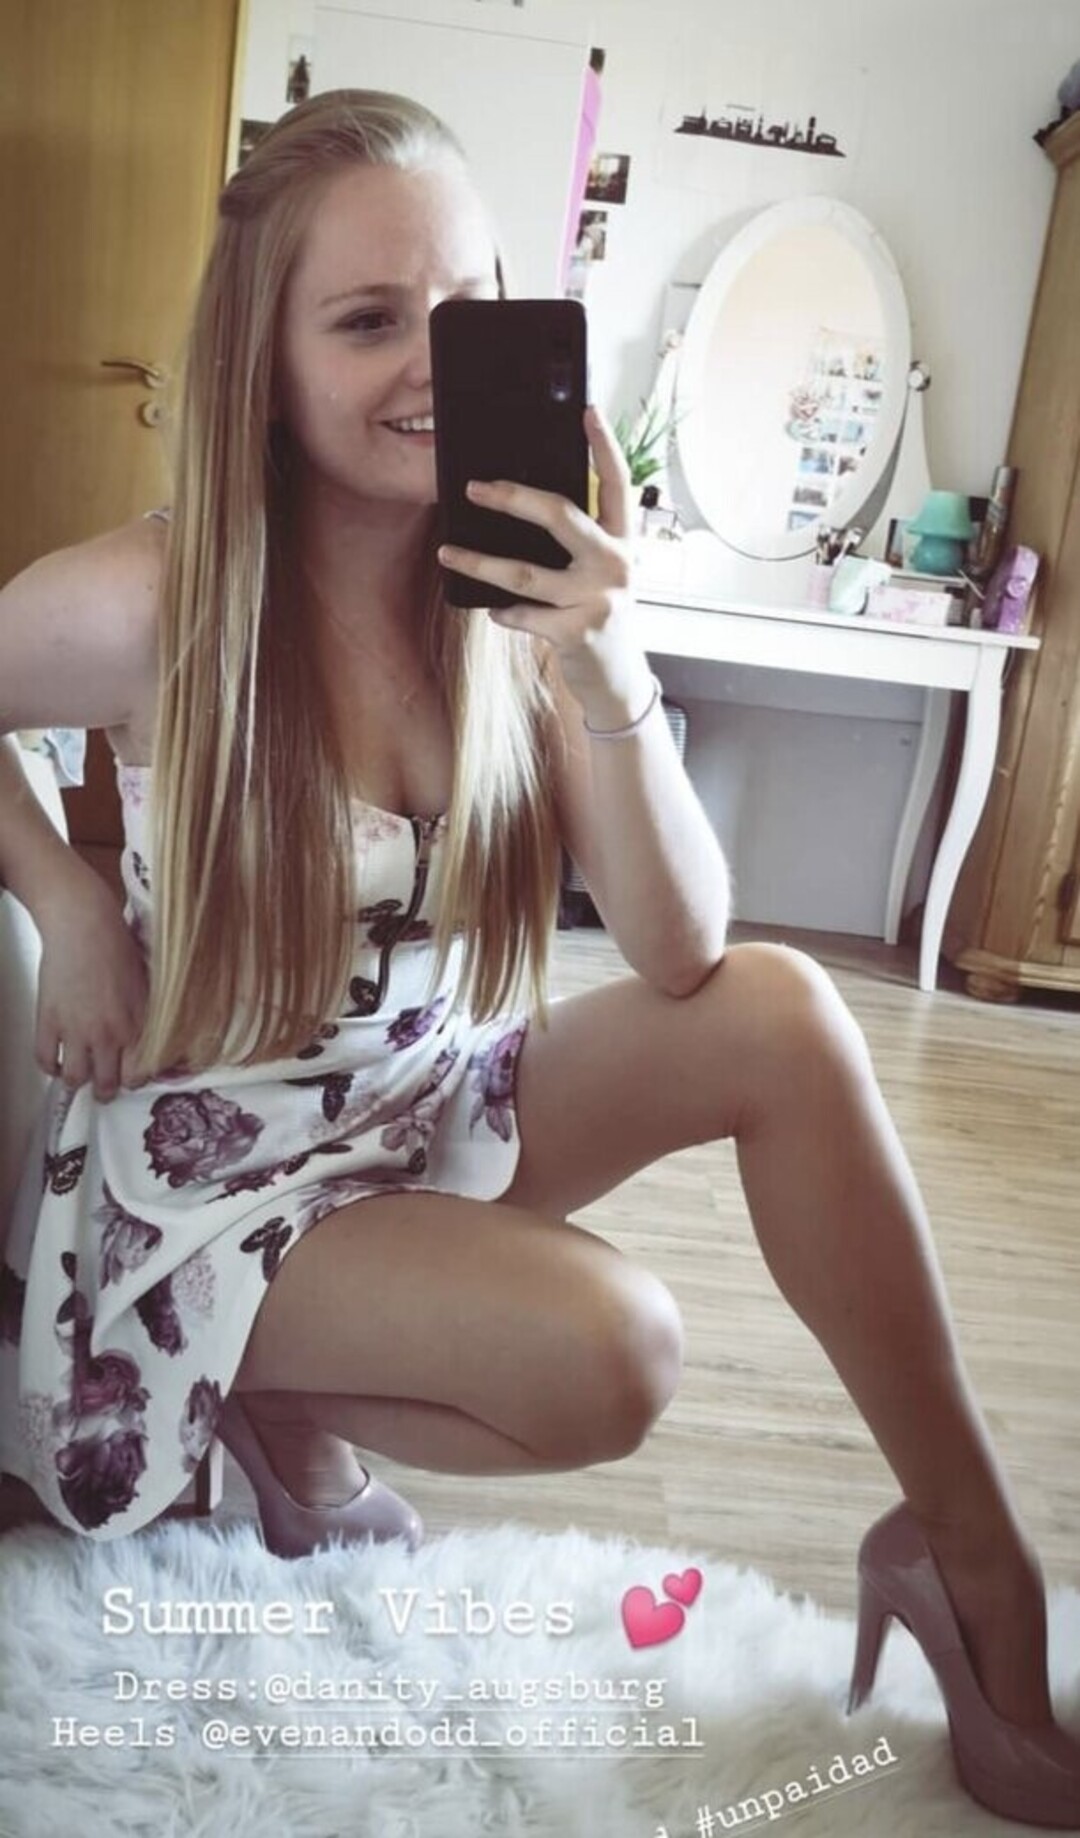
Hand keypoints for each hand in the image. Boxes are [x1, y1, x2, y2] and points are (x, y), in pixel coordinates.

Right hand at [35, 878, 148, 1100]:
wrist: (84, 927)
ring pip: (75, 1079)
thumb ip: (149, 1015)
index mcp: (136, 1025)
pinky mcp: (48, 1022)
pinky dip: (50, 1066)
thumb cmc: (120, 948)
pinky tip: (57, 1061)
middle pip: (107, 1084)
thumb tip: (155, 1036)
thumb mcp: (148, 984)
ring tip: (80, 1076)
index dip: (134, 1080)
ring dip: (78, 1082)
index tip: (131, 1077)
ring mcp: (75, 1031)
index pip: (139, 1074)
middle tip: (105, 1088)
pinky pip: (45, 1060)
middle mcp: (107, 1035)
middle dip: (107, 1091)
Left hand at [436, 404, 652, 720]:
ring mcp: (598, 599)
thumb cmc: (600, 617)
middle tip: (474, 488)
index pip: (618, 484)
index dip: (605, 446)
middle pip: (560, 514)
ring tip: (447, 553)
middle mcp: (615, 564)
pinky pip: (524, 613)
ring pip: (526, 572)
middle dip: (512, 497)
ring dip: (480, 562)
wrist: (618, 680)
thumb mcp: (601, 575)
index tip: (588, 411)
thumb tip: (522, 508)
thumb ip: (579, 544)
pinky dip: (504, 612)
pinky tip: (492, 611)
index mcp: (624, 542)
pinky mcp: (577, 632)